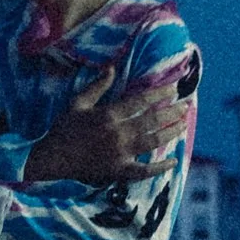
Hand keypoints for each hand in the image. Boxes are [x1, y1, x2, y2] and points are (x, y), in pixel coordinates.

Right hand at [26, 63, 190, 185]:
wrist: (53, 159)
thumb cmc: (63, 129)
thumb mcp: (77, 103)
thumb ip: (97, 86)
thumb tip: (112, 68)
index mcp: (108, 115)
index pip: (140, 101)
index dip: (160, 93)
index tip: (174, 88)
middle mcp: (118, 134)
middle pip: (152, 120)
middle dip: (171, 111)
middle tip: (185, 105)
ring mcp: (120, 154)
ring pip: (152, 141)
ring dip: (170, 132)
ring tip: (183, 124)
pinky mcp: (119, 171)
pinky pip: (144, 170)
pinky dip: (160, 167)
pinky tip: (173, 161)